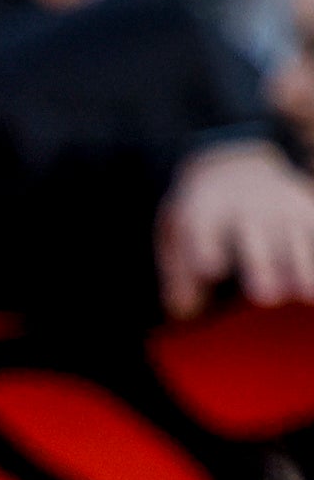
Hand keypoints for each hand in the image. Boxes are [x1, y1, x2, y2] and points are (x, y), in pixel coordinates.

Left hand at [161, 140, 313, 313]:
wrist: (236, 167)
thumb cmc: (202, 216)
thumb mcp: (178, 234)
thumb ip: (178, 274)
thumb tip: (183, 312)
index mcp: (205, 211)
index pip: (203, 228)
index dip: (206, 246)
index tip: (210, 269)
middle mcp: (247, 207)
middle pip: (254, 235)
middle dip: (261, 264)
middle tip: (265, 296)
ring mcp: (282, 207)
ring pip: (295, 235)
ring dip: (303, 264)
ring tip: (307, 296)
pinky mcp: (308, 211)